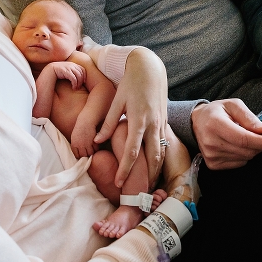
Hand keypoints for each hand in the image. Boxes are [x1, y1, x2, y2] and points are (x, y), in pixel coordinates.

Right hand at [46, 61, 85, 89]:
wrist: (49, 71)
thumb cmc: (58, 73)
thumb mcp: (67, 71)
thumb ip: (72, 72)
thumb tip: (79, 78)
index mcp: (73, 64)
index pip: (83, 69)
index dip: (85, 76)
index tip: (84, 82)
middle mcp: (72, 65)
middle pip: (81, 73)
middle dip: (82, 81)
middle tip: (79, 87)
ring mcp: (69, 67)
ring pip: (79, 76)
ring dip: (78, 84)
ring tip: (76, 88)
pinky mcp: (66, 71)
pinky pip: (74, 78)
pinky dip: (75, 84)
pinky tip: (73, 88)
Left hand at [70, 121, 98, 158]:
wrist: (87, 120)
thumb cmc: (81, 126)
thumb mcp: (75, 136)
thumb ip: (77, 143)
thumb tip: (79, 150)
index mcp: (74, 144)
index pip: (77, 155)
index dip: (80, 155)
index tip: (83, 154)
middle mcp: (79, 145)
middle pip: (84, 156)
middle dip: (86, 155)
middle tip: (89, 153)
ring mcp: (87, 144)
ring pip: (90, 153)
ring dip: (92, 152)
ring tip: (94, 150)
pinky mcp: (93, 142)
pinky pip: (96, 149)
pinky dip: (97, 148)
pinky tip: (97, 145)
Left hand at [94, 48, 167, 187]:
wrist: (150, 68)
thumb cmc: (130, 83)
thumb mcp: (116, 101)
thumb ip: (108, 123)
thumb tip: (97, 141)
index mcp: (138, 119)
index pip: (132, 151)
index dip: (125, 169)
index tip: (119, 183)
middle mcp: (152, 123)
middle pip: (152, 157)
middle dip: (146, 177)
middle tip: (138, 193)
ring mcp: (161, 123)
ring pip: (161, 153)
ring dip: (155, 171)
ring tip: (147, 185)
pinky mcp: (165, 121)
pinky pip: (163, 144)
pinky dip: (160, 158)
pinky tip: (154, 167)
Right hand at [191, 99, 261, 169]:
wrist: (196, 122)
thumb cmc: (217, 111)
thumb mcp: (233, 105)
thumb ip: (249, 117)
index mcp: (215, 124)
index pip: (244, 139)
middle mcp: (211, 142)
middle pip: (246, 150)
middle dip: (260, 145)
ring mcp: (210, 155)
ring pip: (244, 158)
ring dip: (252, 150)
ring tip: (246, 138)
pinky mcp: (212, 164)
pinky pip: (238, 163)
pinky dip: (243, 155)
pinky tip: (236, 145)